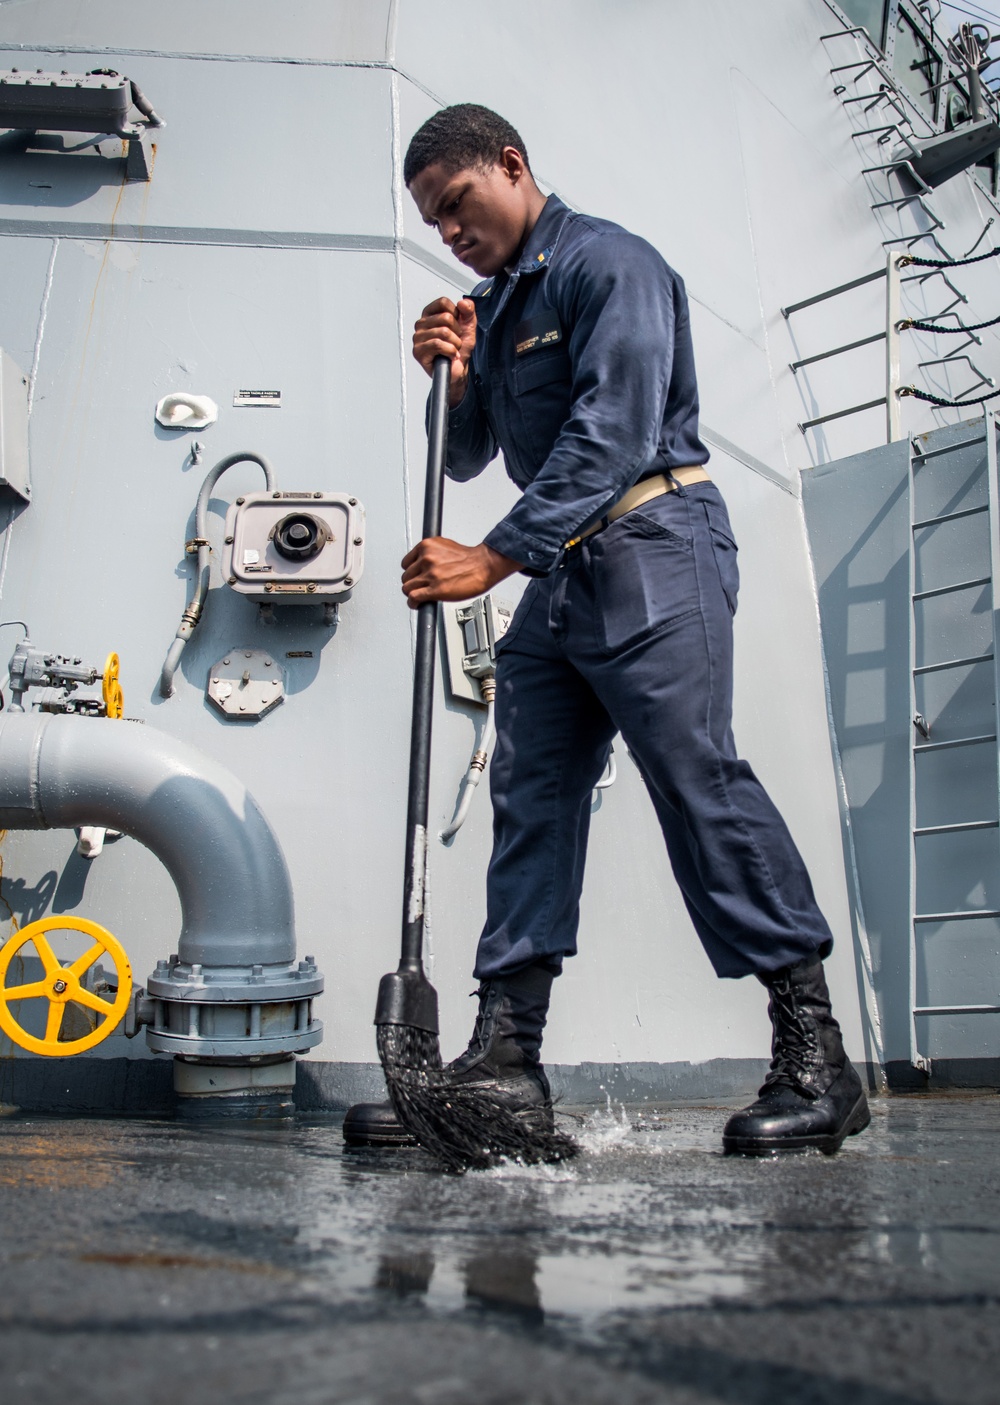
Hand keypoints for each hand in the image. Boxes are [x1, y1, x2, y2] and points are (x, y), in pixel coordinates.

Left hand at [401, 538, 520, 606]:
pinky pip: (413, 598)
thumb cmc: (469, 558)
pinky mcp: (435, 589)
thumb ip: (431, 554)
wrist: (484, 565)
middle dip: (413, 583)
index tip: (415, 576)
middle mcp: (426, 558)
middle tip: (421, 587)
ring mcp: (430, 574)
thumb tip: (422, 564)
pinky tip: (417, 604)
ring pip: (407, 588)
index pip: (406, 563)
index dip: (411, 572)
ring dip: (413, 593)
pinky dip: (413, 603)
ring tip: (421, 596)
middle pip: (406, 576)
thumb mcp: (444, 547)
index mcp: (427, 546)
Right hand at [412, 297, 476, 407]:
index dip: (456, 314)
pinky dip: (450, 351)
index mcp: (430, 314)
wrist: (459, 370)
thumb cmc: (460, 348)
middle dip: (457, 332)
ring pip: (443, 332)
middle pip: (445, 317)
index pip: (443, 302)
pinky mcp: (418, 351)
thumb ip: (468, 311)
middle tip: (455, 341)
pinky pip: (438, 344)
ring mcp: (418, 338)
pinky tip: (450, 355)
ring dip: (455, 343)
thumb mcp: (468, 326)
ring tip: (453, 349)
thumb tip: (462, 302)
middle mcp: (421, 324)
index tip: (456, 326)